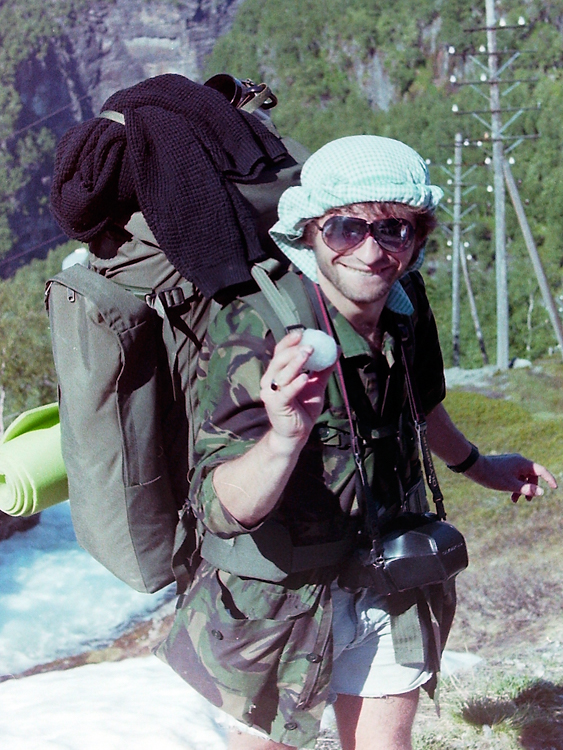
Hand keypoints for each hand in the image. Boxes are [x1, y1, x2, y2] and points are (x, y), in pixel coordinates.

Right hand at [259, 329, 334, 444]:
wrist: (297, 434)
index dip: (289, 341)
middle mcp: (270, 381)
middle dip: (293, 350)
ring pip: (280, 374)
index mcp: (277, 374)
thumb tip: (336, 348)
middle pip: (278, 360)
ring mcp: (270, 394)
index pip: (280, 353)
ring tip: (308, 354)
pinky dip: (295, 384)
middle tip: (309, 345)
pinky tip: (305, 378)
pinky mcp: (275, 406)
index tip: (302, 332)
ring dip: (295, 363)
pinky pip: (285, 392)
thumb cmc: (304, 408)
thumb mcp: (316, 385)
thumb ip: (324, 368)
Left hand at [464, 453, 557, 502]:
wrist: (474, 467)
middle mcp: (519, 461)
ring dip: (521, 488)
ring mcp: (512, 463)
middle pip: (532, 475)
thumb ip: (526, 489)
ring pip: (523, 477)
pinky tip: (509, 494)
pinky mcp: (505, 465)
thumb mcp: (510, 485)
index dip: (549, 479)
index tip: (554, 488)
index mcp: (523, 463)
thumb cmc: (492, 476)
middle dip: (531, 488)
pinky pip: (515, 476)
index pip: (541, 471)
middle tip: (527, 501)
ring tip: (514, 501)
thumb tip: (541, 492)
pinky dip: (514, 484)